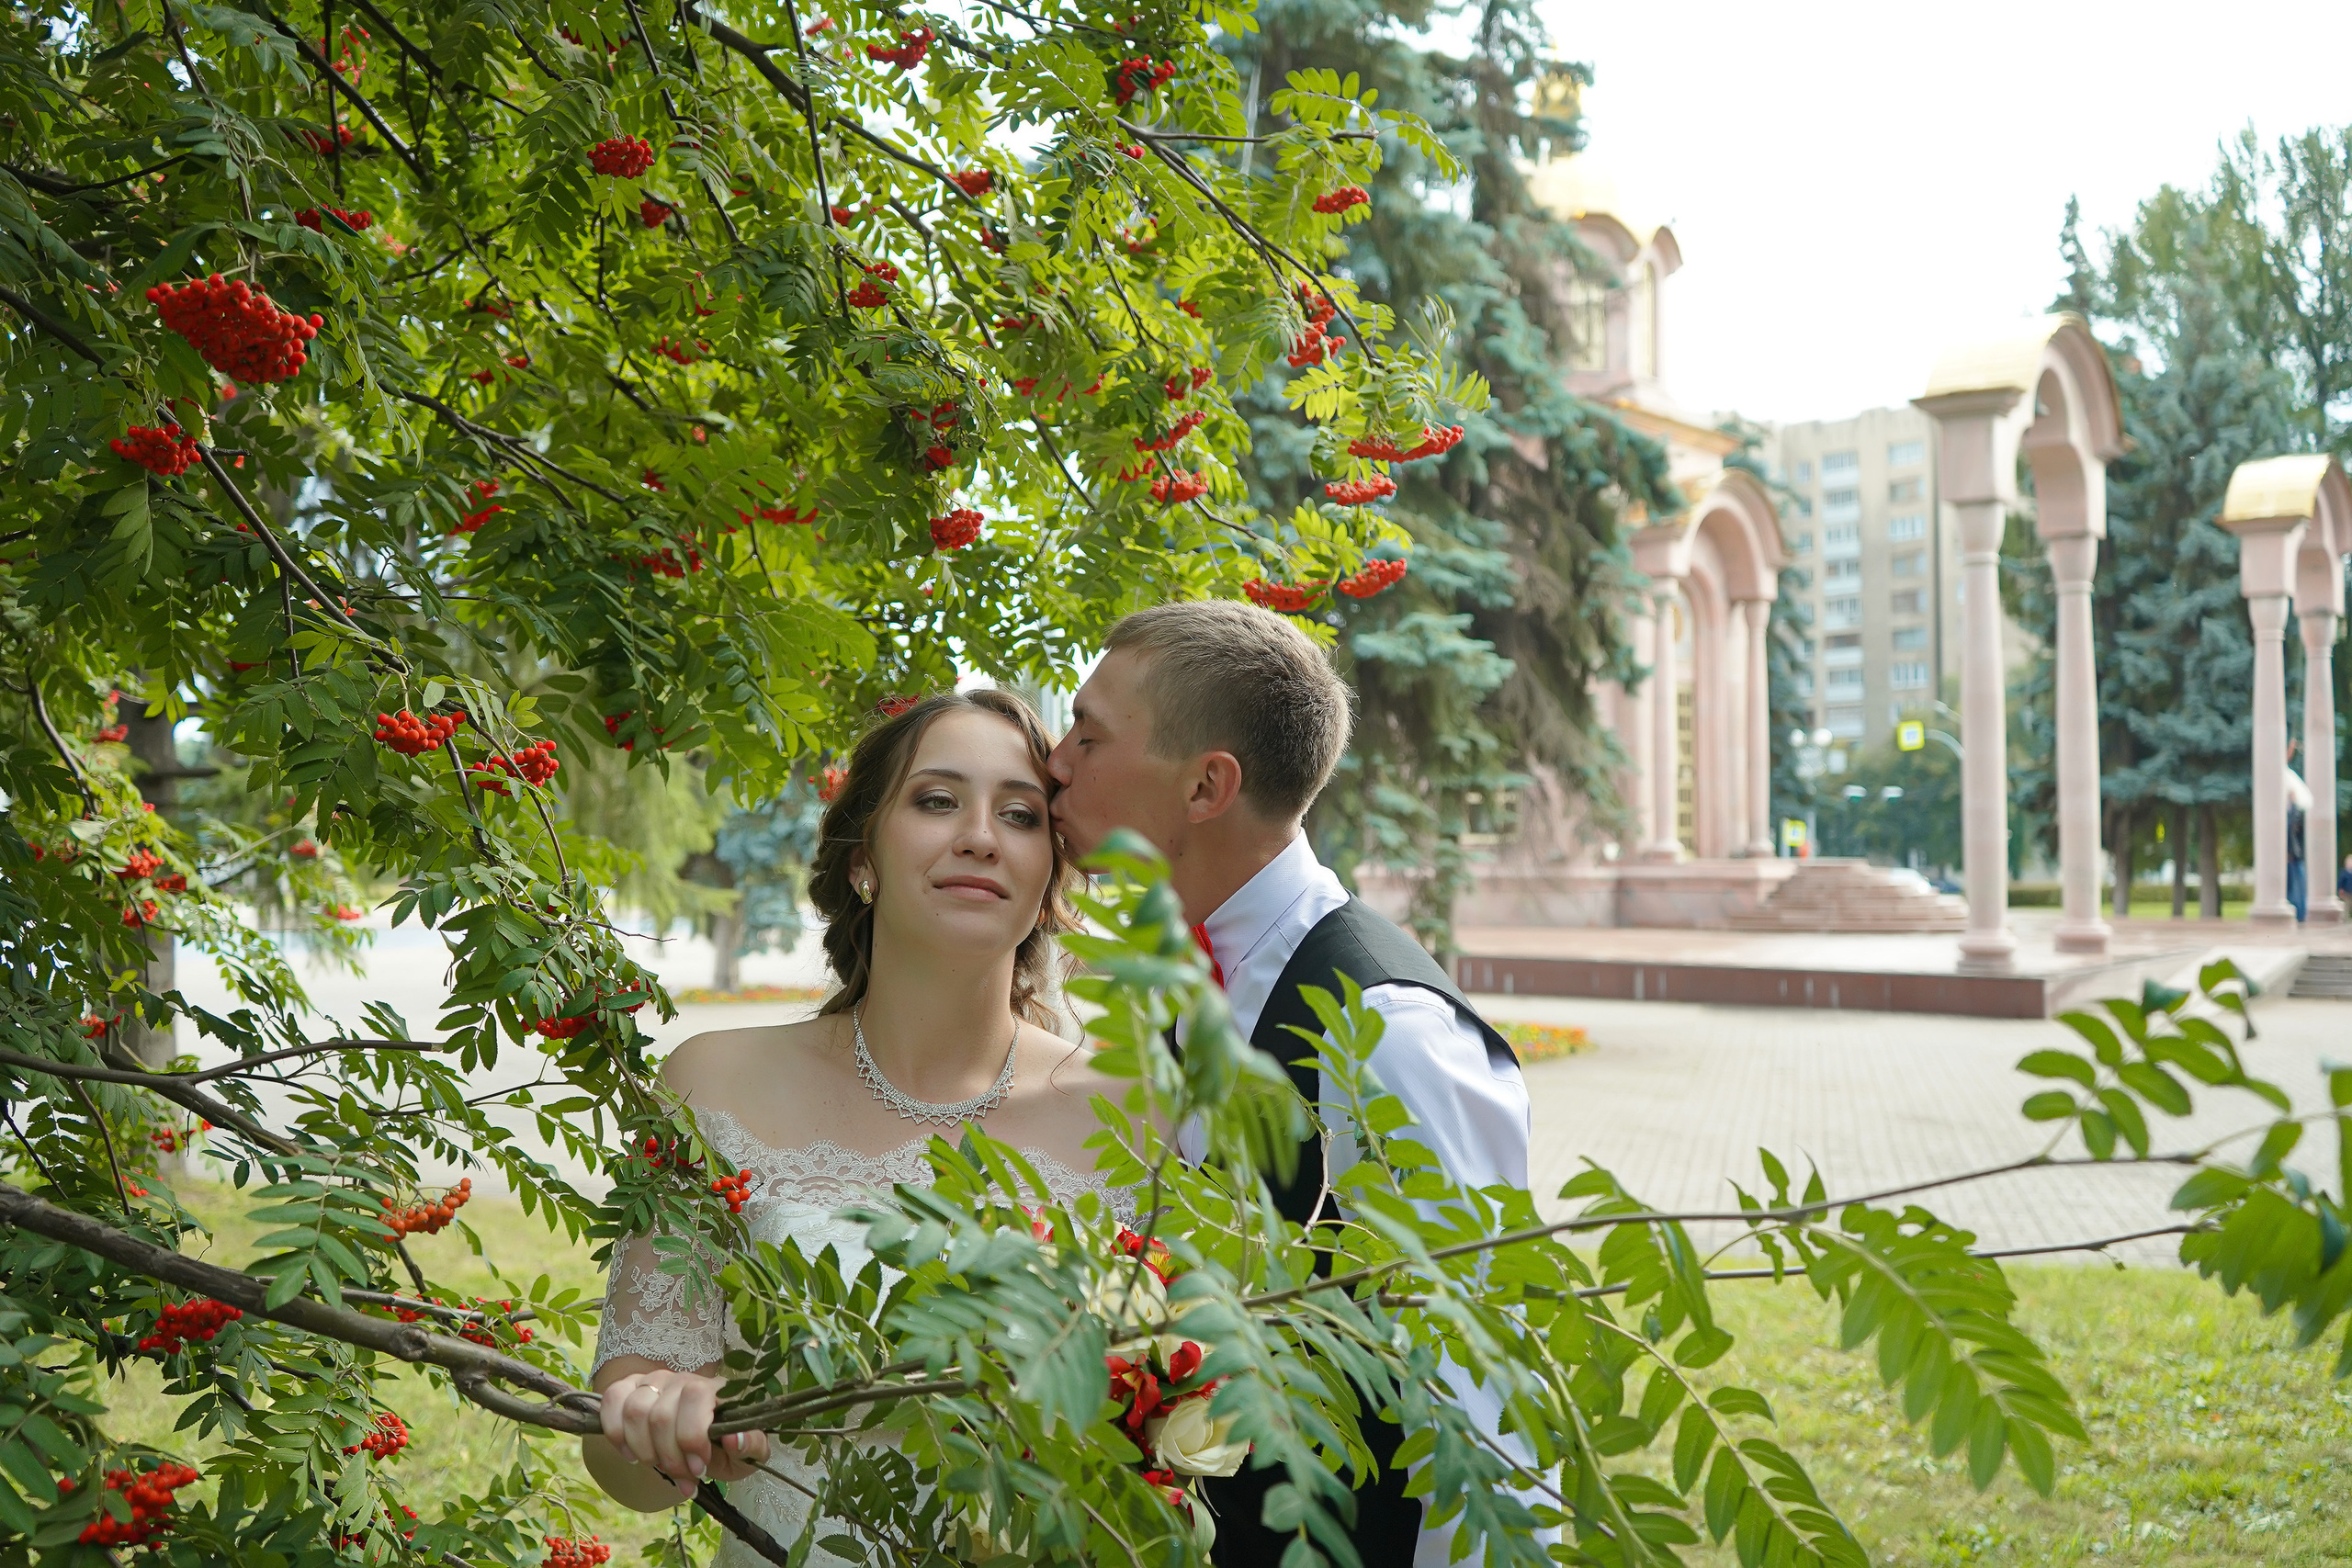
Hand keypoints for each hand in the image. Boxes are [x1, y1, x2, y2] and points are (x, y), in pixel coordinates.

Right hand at [597, 1368, 771, 1499]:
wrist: (699, 1444)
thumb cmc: (723, 1448)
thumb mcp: (746, 1454)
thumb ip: (751, 1445)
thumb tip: (734, 1438)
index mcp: (714, 1390)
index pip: (695, 1397)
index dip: (691, 1437)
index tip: (699, 1468)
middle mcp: (681, 1379)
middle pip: (660, 1415)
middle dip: (668, 1457)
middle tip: (680, 1475)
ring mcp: (653, 1381)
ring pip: (634, 1410)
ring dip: (643, 1450)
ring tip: (659, 1466)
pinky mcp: (629, 1388)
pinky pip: (611, 1400)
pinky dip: (616, 1433)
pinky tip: (631, 1455)